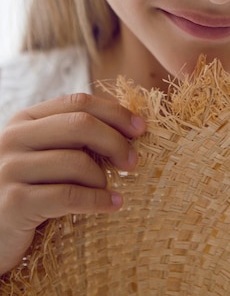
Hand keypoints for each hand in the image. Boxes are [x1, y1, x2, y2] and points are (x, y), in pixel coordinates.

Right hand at [0, 93, 145, 274]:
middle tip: (133, 161)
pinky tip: (112, 204)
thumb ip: (73, 136)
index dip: (114, 112)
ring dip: (102, 178)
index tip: (140, 128)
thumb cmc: (30, 189)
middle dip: (115, 141)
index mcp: (25, 119)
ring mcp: (10, 169)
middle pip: (80, 125)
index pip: (78, 102)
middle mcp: (14, 138)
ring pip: (76, 161)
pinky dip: (97, 201)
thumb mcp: (46, 154)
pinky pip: (68, 196)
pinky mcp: (14, 202)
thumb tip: (129, 126)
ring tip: (108, 190)